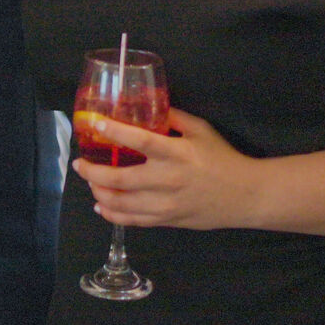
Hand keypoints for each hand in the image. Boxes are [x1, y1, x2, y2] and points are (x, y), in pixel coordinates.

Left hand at [73, 108, 250, 231]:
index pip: (138, 141)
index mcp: (176, 153)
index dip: (113, 132)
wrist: (245, 196)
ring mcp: (165, 204)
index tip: (94, 123)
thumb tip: (147, 104)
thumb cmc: (223, 158)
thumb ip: (173, 117)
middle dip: (92, 170)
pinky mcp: (167, 220)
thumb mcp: (201, 130)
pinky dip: (112, 214)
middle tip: (79, 162)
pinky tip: (101, 205)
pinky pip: (132, 221)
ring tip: (89, 181)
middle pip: (119, 178)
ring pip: (121, 203)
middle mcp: (167, 180)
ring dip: (98, 192)